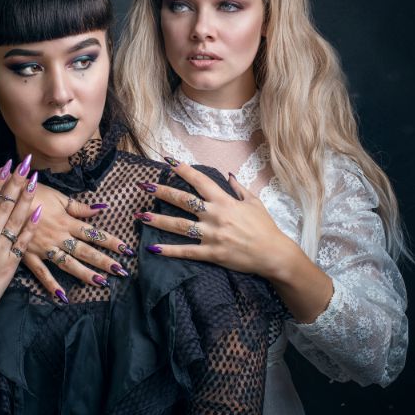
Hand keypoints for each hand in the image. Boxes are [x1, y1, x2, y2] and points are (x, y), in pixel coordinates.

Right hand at [0, 159, 39, 360]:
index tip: (5, 167)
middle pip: (4, 206)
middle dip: (15, 183)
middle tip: (25, 165)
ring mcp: (0, 254)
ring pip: (16, 221)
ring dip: (27, 199)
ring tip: (34, 181)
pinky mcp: (11, 267)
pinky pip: (24, 242)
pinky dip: (31, 226)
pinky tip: (39, 212)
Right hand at [21, 185, 134, 297]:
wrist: (5, 199)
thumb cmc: (33, 193)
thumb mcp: (58, 197)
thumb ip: (78, 207)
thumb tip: (100, 209)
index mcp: (67, 221)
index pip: (93, 233)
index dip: (111, 241)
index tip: (126, 249)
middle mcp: (58, 236)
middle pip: (85, 251)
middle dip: (104, 261)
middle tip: (121, 271)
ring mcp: (44, 248)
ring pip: (68, 264)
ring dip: (85, 273)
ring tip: (101, 282)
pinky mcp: (29, 256)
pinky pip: (42, 273)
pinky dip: (51, 285)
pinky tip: (63, 297)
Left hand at [139, 160, 333, 322]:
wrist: (273, 254)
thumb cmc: (265, 227)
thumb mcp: (254, 203)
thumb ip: (238, 188)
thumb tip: (228, 175)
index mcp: (225, 201)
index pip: (200, 181)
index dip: (183, 170)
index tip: (168, 160)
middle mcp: (215, 215)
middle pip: (183, 201)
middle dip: (162, 191)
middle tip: (144, 185)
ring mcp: (212, 235)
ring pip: (179, 226)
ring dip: (158, 220)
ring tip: (140, 215)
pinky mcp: (211, 253)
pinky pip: (186, 251)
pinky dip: (169, 250)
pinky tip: (153, 248)